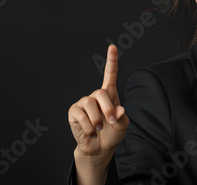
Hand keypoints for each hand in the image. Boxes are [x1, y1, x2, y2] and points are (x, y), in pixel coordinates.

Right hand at [68, 44, 129, 167]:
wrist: (99, 148)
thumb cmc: (112, 134)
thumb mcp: (122, 126)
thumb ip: (122, 117)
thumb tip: (119, 110)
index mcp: (109, 95)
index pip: (110, 74)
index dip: (111, 61)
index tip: (112, 47)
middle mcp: (95, 96)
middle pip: (101, 93)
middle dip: (108, 108)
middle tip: (112, 121)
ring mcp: (84, 103)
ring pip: (90, 105)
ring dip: (97, 120)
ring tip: (99, 129)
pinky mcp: (74, 112)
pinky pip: (80, 115)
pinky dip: (88, 127)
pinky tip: (91, 132)